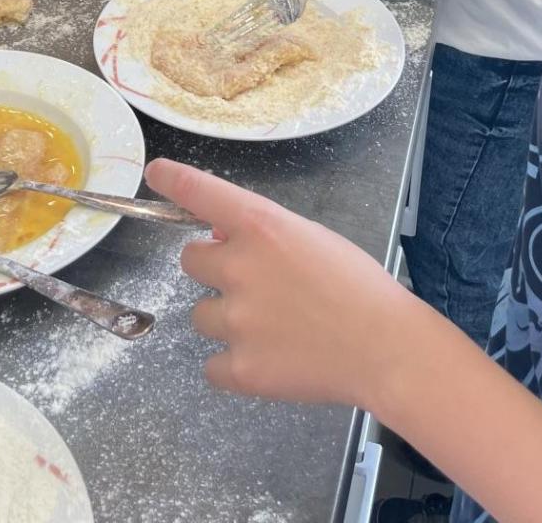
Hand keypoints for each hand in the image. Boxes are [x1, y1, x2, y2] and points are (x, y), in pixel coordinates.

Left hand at [145, 158, 407, 404]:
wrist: (385, 347)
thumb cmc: (358, 285)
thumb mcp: (312, 237)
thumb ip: (265, 235)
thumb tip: (223, 237)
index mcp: (262, 226)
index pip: (202, 192)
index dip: (173, 179)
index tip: (156, 172)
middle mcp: (239, 266)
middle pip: (190, 260)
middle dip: (214, 268)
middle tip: (252, 283)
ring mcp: (236, 320)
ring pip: (201, 314)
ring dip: (226, 318)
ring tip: (272, 327)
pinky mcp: (240, 368)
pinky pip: (212, 365)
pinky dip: (234, 364)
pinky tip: (269, 359)